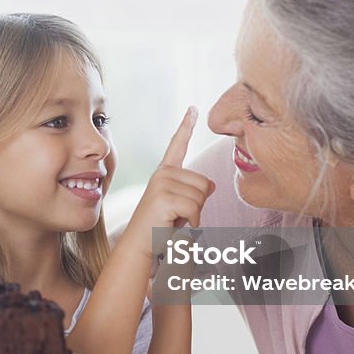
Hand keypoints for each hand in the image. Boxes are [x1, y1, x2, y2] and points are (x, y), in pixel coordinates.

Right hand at [119, 107, 214, 263]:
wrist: (140, 245)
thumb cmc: (162, 228)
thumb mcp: (182, 206)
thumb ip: (196, 192)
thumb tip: (213, 185)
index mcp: (165, 173)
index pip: (177, 145)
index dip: (186, 126)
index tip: (193, 109)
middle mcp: (162, 174)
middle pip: (205, 183)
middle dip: (199, 204)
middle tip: (179, 216)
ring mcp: (161, 184)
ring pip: (201, 196)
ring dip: (195, 215)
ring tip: (175, 220)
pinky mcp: (163, 197)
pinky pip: (195, 208)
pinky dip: (192, 222)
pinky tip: (175, 225)